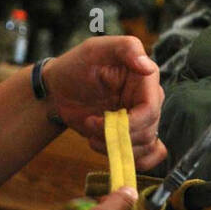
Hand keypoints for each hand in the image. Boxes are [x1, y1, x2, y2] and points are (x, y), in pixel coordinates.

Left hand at [43, 36, 166, 169]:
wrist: (59, 90)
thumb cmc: (76, 65)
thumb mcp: (97, 49)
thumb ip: (127, 49)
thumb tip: (148, 67)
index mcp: (145, 79)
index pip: (151, 110)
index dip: (129, 124)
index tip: (98, 122)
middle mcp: (148, 100)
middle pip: (148, 132)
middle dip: (116, 136)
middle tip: (90, 125)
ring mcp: (141, 119)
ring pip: (146, 147)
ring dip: (116, 147)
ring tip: (92, 135)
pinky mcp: (134, 135)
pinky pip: (150, 154)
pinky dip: (135, 160)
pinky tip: (111, 151)